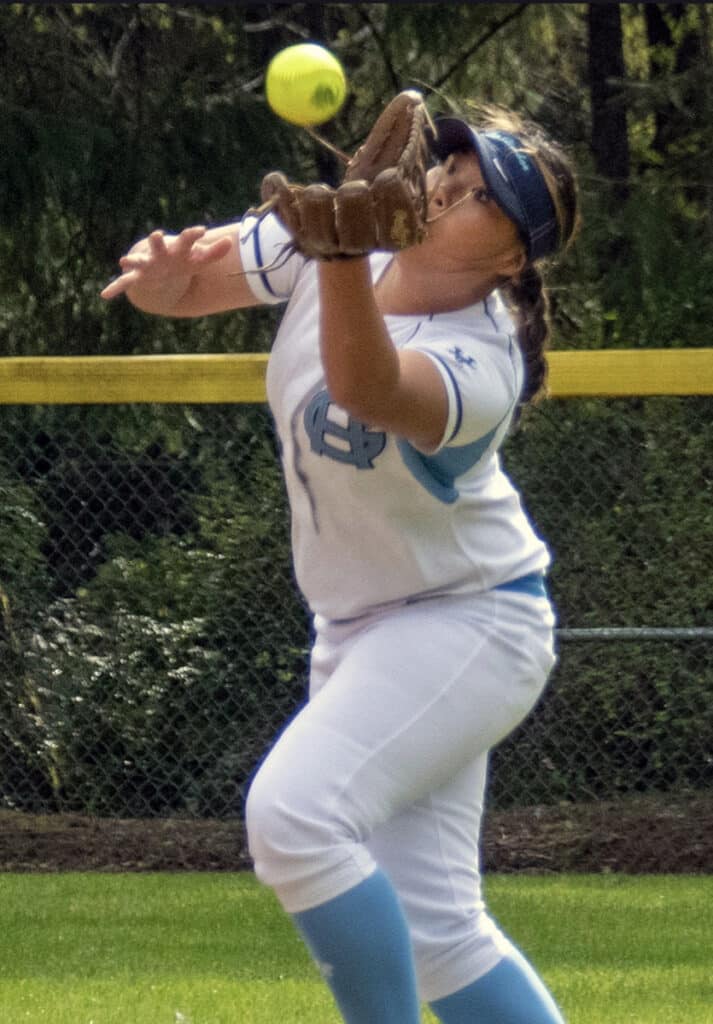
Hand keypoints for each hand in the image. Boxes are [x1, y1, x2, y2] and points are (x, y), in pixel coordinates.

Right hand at [100, 226, 233, 301]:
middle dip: (157, 241)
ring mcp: (147, 265)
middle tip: (157, 235)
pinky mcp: (137, 277)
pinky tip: (104, 295)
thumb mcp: (199, 261)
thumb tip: (231, 242)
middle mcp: (159, 254)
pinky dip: (115, 288)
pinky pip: (124, 283)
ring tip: (124, 261)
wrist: (162, 268)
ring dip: (132, 261)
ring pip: (138, 262)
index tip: (202, 231)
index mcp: (176, 248)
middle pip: (158, 246)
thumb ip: (214, 253)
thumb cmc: (183, 262)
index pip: (187, 240)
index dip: (194, 235)